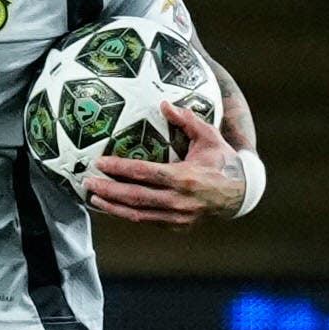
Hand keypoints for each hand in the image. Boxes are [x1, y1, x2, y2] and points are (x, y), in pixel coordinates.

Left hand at [83, 101, 244, 228]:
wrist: (241, 193)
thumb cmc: (222, 160)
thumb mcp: (209, 136)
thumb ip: (187, 120)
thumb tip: (164, 103)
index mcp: (184, 177)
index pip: (143, 173)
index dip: (119, 168)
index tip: (100, 163)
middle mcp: (178, 200)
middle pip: (135, 196)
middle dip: (108, 190)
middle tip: (88, 183)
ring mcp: (177, 216)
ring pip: (138, 214)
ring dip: (114, 207)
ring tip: (95, 198)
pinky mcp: (177, 226)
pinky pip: (147, 221)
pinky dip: (129, 214)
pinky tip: (114, 207)